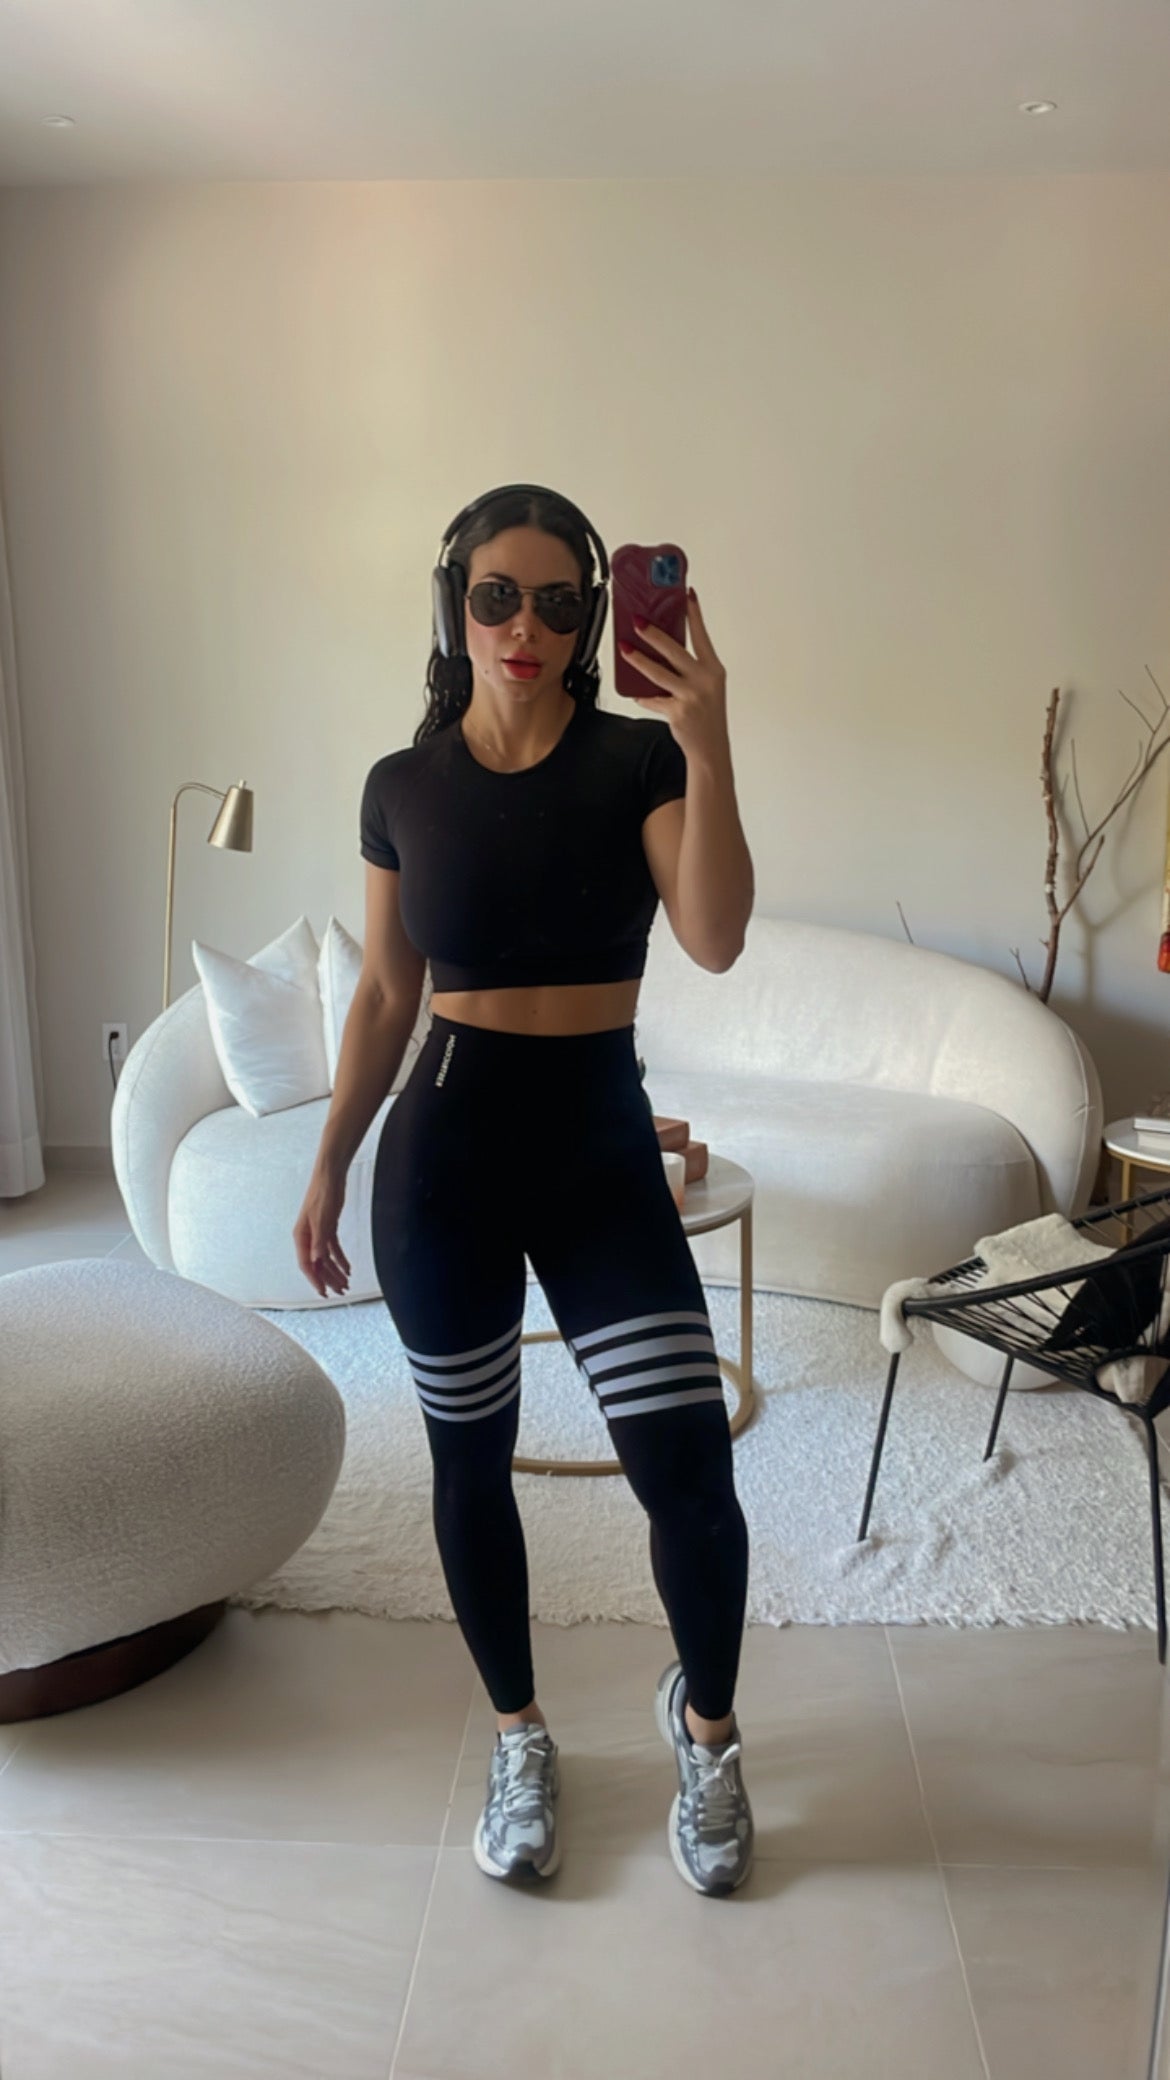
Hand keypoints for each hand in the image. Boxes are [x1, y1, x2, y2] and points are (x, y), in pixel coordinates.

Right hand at [293, 1168, 351, 1298]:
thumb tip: (317, 1260)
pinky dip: (340, 1259)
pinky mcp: (328, 1227)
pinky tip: (348, 1268)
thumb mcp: (322, 1218)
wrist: (330, 1175)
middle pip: (318, 1264)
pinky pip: (333, 1248)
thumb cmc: (323, 1193)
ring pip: (326, 1258)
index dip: (315, 1280)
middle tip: (340, 1292)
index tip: (324, 1292)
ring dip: (336, 1271)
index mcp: (302, 1236)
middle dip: (329, 1279)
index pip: (307, 1264)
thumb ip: (320, 1240)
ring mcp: (318, 1232)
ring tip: (346, 1284)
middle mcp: (308, 1237)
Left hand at [619, 587, 729, 764]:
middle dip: (653, 633)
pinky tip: (635, 691)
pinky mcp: (677, 712)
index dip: (694, 613)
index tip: (687, 595)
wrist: (710, 748)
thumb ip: (689, 668)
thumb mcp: (706, 686)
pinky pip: (652, 698)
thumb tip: (661, 647)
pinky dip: (642, 695)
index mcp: (714, 669)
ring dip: (638, 660)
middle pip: (674, 650)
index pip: (702, 635)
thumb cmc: (707, 714)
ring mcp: (690, 696)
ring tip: (625, 648)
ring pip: (657, 673)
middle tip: (637, 620)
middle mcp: (704, 680)